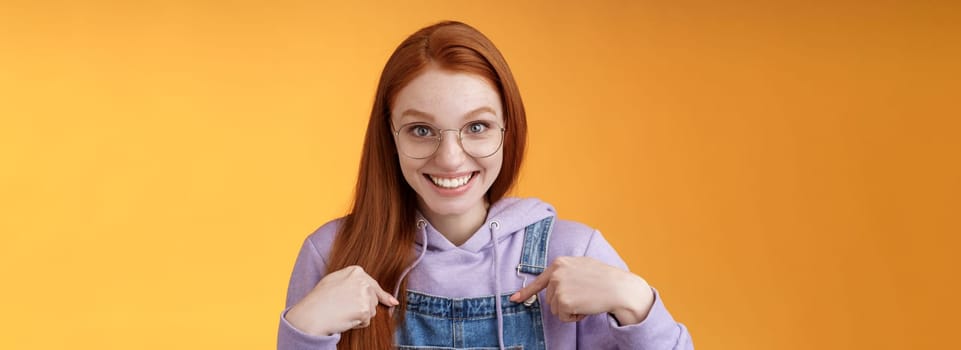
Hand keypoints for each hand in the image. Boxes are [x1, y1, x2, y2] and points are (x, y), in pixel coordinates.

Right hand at [284, 265, 398, 335]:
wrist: (311, 314)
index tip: (392, 302)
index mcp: (355, 271)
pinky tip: (345, 318)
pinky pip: (366, 321)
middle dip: (363, 307)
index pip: (373, 285)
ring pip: (371, 311)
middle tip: (344, 308)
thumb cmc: (320, 300)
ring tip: (342, 312)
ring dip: (360, 316)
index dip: (381, 295)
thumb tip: (384, 296)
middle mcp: (362, 280)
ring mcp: (364, 294)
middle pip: (373, 299)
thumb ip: (354, 282)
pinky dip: (357, 323)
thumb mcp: (335, 282)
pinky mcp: (364, 309)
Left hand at [509, 256, 654, 324]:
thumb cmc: (606, 279)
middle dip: (566, 303)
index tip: (514, 299)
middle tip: (584, 296)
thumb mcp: (582, 267)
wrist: (619, 288)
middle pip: (550, 299)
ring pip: (556, 309)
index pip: (539, 280)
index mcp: (560, 263)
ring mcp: (558, 286)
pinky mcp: (562, 301)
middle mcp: (556, 273)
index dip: (526, 292)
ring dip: (570, 310)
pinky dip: (574, 317)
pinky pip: (563, 317)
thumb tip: (554, 286)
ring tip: (586, 300)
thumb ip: (566, 273)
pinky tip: (586, 307)